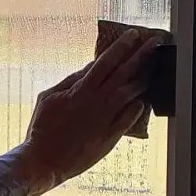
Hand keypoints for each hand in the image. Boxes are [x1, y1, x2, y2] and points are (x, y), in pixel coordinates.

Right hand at [21, 29, 161, 183]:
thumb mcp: (49, 97)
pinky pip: (128, 120)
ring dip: (143, 80)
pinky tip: (142, 102)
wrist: (45, 161)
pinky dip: (137, 109)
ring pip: (130, 94)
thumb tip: (87, 68)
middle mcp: (97, 102)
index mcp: (81, 90)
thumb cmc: (42, 128)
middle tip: (154, 44)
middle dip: (141, 55)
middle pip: (124, 73)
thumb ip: (70, 80)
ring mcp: (106, 120)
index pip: (106, 61)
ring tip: (152, 70)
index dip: (121, 46)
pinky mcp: (109, 138)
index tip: (133, 35)